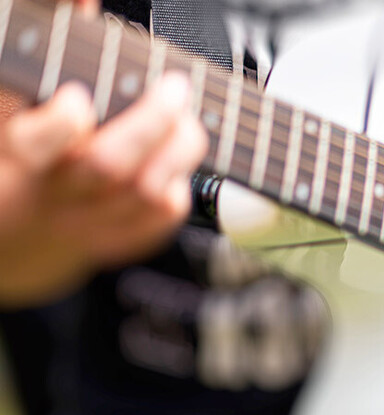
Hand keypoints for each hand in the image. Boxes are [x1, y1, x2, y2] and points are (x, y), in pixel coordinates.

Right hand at [0, 73, 207, 306]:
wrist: (11, 239)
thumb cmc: (20, 158)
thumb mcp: (17, 107)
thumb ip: (49, 54)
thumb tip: (81, 0)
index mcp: (15, 159)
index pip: (32, 145)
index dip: (62, 122)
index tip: (78, 96)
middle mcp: (51, 195)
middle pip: (107, 164)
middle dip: (151, 120)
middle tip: (173, 88)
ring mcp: (86, 224)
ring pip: (145, 192)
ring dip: (179, 149)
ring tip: (185, 120)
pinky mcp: (116, 241)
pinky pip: (160, 219)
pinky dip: (178, 186)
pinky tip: (175, 164)